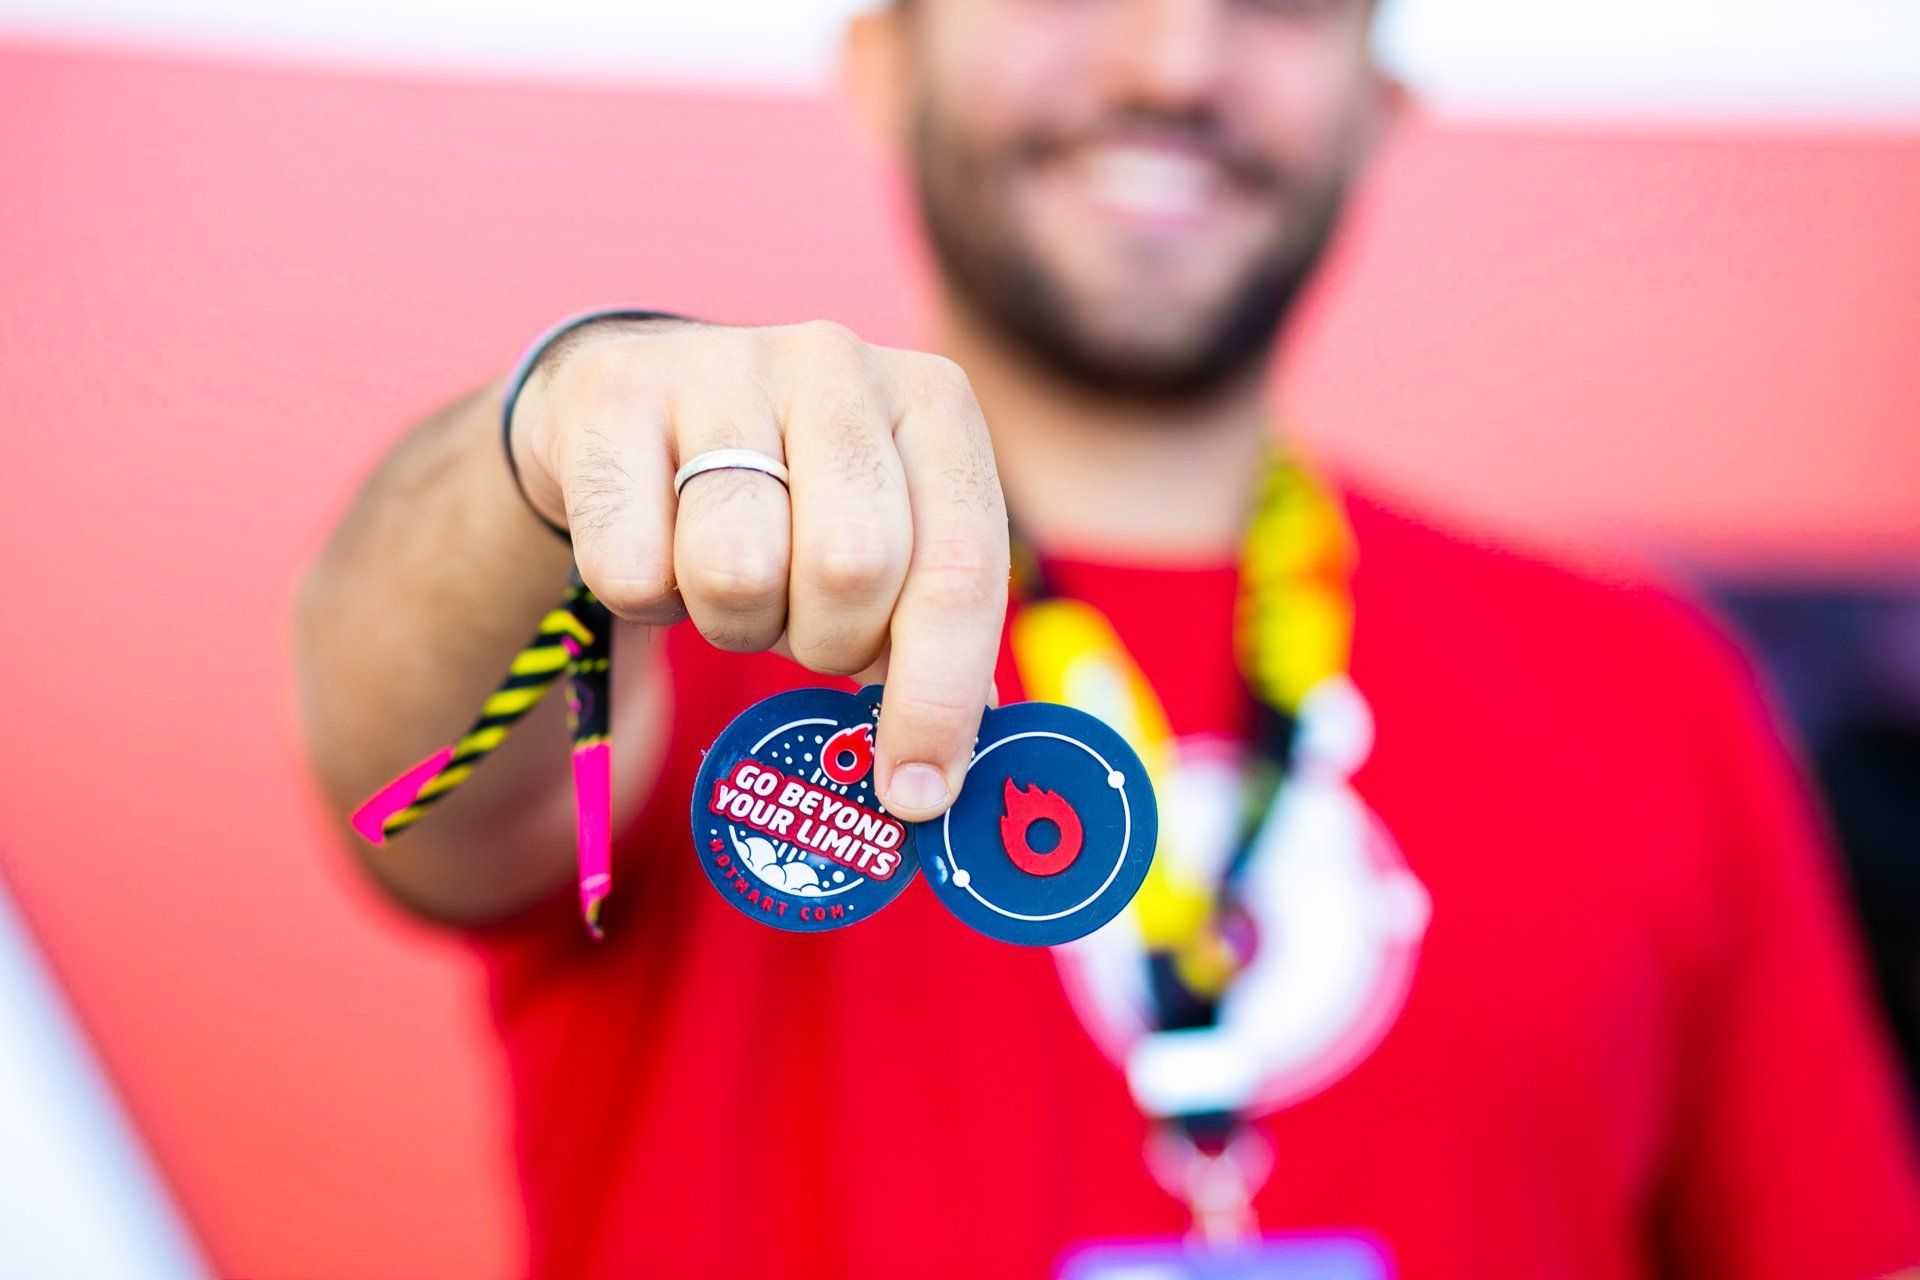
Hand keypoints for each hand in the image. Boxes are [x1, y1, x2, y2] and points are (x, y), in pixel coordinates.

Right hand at [510, 318, 1008, 820]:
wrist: (635, 409)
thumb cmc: (789, 502)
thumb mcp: (887, 545)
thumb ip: (930, 637)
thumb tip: (938, 779)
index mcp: (935, 404)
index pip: (960, 571)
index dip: (940, 698)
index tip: (915, 791)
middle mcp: (837, 364)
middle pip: (852, 570)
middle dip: (824, 640)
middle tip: (802, 625)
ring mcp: (721, 366)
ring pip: (737, 570)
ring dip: (732, 619)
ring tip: (733, 577)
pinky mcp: (613, 395)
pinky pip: (633, 568)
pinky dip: (644, 596)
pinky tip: (655, 542)